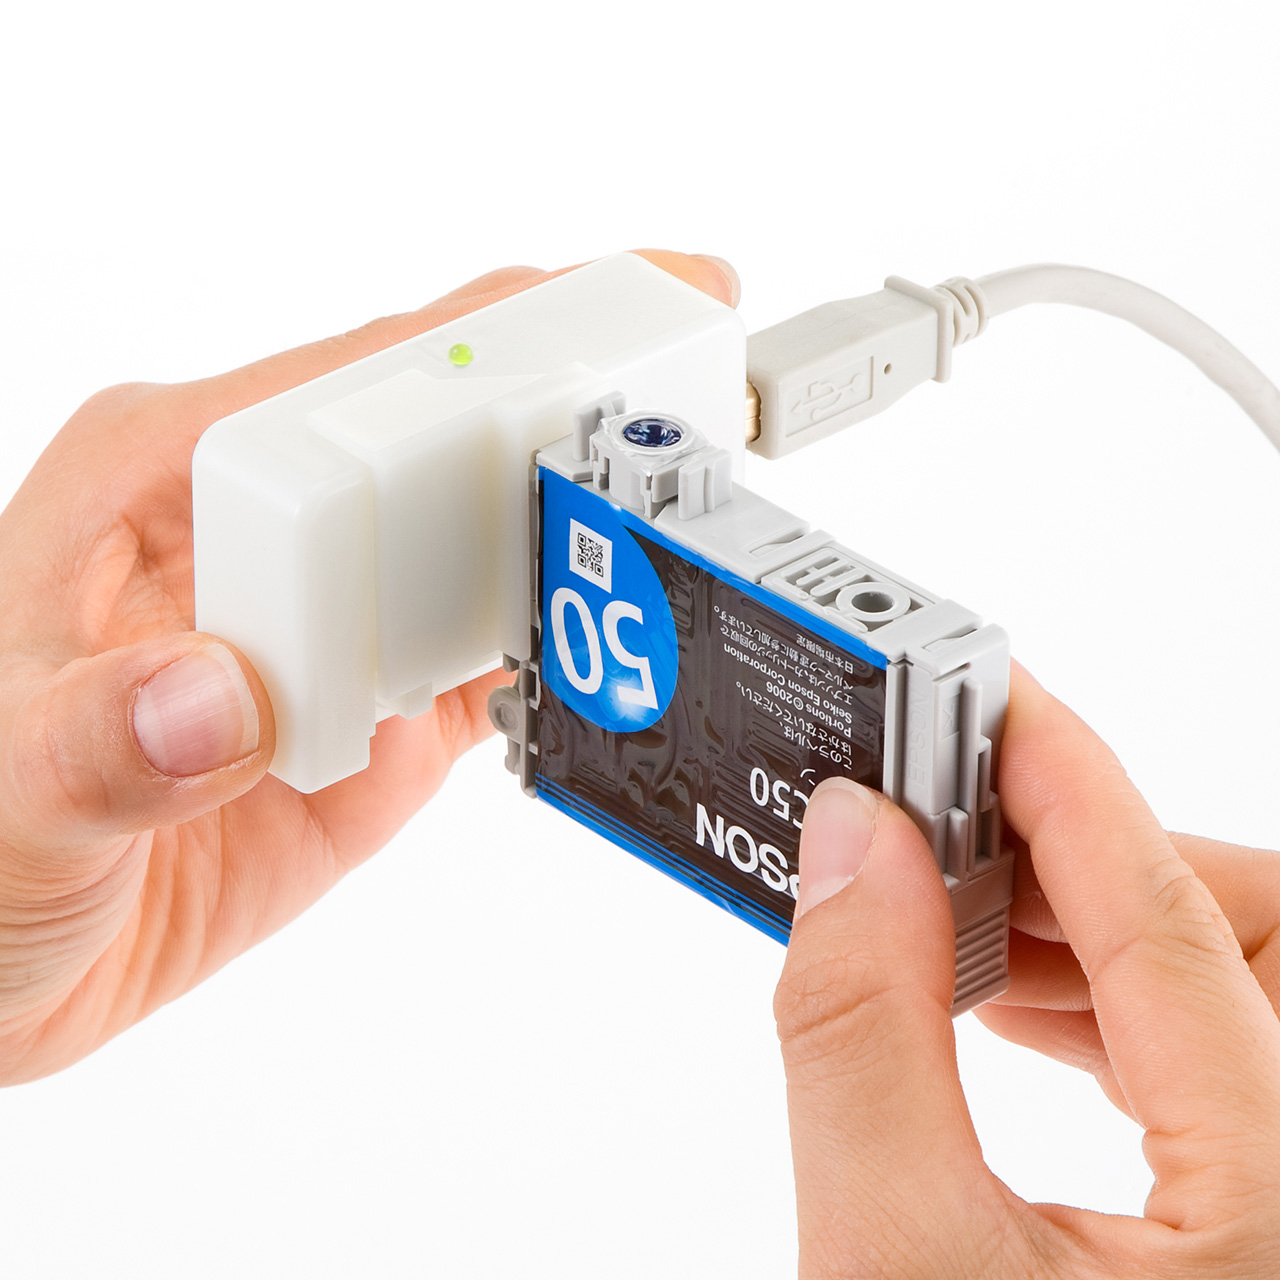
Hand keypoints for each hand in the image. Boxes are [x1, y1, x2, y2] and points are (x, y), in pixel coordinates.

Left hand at [0, 249, 738, 1084]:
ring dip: (596, 536)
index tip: (629, 317)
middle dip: (587, 418)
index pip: (361, 376)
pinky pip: (500, 665)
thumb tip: (220, 697)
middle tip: (713, 415)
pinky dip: (572, 657)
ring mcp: (345, 623)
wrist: (4, 952)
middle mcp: (278, 528)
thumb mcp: (4, 787)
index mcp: (174, 476)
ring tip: (707, 526)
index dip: (504, 341)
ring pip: (495, 545)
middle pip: (456, 442)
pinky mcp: (387, 716)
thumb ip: (102, 743)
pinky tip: (634, 646)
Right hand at [775, 665, 1279, 1277]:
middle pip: (1246, 933)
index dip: (1064, 785)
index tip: (990, 696)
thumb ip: (861, 1035)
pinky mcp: (1259, 1214)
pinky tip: (1009, 1000)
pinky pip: (1213, 1051)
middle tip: (950, 820)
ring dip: (1089, 928)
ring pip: (1232, 984)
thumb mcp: (892, 1257)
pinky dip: (1109, 999)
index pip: (1166, 928)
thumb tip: (853, 845)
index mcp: (1275, 1205)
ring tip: (951, 915)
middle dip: (1094, 857)